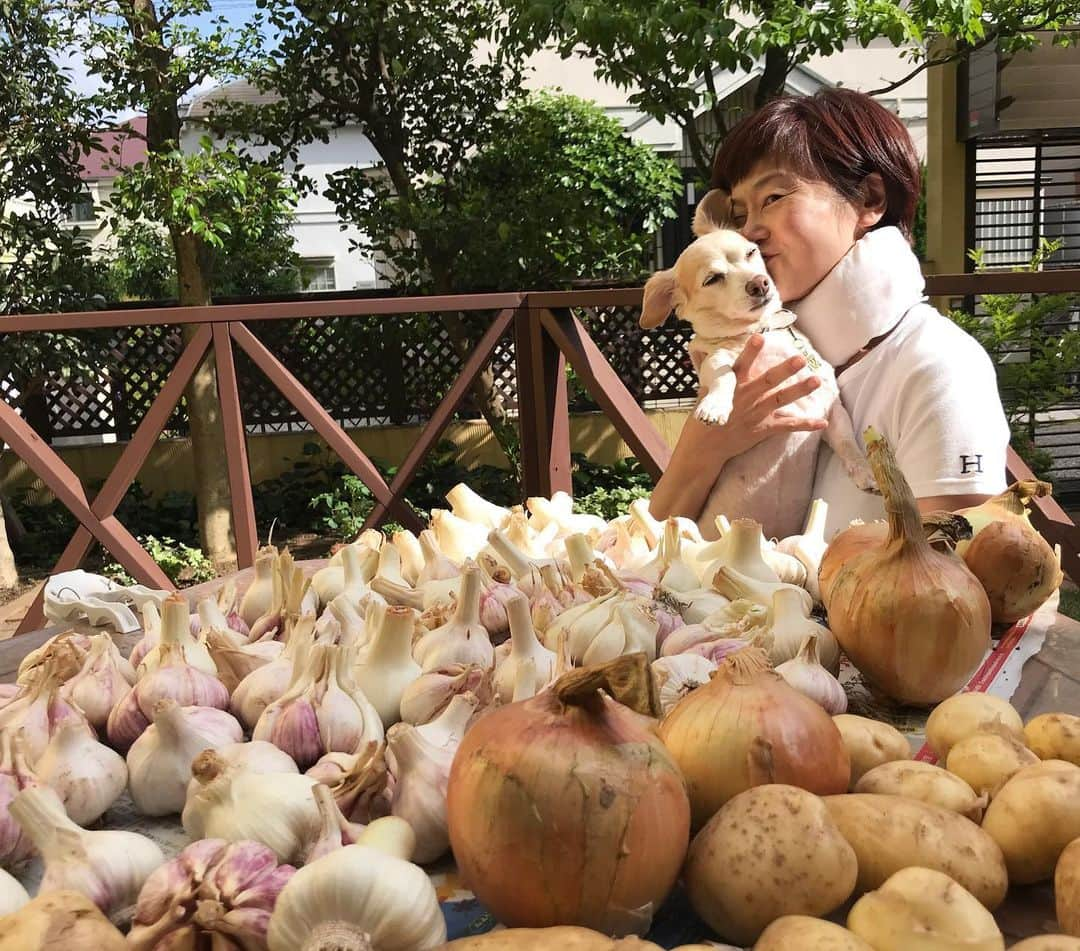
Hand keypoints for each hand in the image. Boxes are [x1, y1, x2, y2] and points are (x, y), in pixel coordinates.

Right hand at [649, 334, 827, 523]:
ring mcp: (755, 415)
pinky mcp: (763, 430)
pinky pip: (787, 426)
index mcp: (730, 388)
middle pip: (767, 381)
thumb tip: (707, 359)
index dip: (750, 352)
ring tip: (816, 380)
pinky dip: (805, 425)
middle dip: (784, 370)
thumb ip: (713, 379)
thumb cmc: (703, 420)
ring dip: (799, 390)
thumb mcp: (704, 395)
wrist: (704, 449)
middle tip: (800, 359)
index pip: (741, 366)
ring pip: (780, 400)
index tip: (759, 338)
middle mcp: (745, 399)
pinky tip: (822, 422)